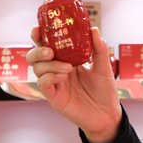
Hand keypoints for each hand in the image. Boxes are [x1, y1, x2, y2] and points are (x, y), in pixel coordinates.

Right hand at [26, 25, 121, 142]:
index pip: (47, 44)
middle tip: (50, 51)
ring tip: (67, 68)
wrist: (107, 114)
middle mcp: (56, 70)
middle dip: (38, 50)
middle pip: (35, 56)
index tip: (39, 28)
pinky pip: (43, 84)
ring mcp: (54, 84)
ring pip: (37, 69)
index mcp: (66, 59)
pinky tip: (63, 76)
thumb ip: (98, 48)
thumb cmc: (104, 90)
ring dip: (49, 65)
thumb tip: (93, 29)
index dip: (39, 36)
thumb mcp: (104, 67)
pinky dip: (50, 77)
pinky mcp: (54, 97)